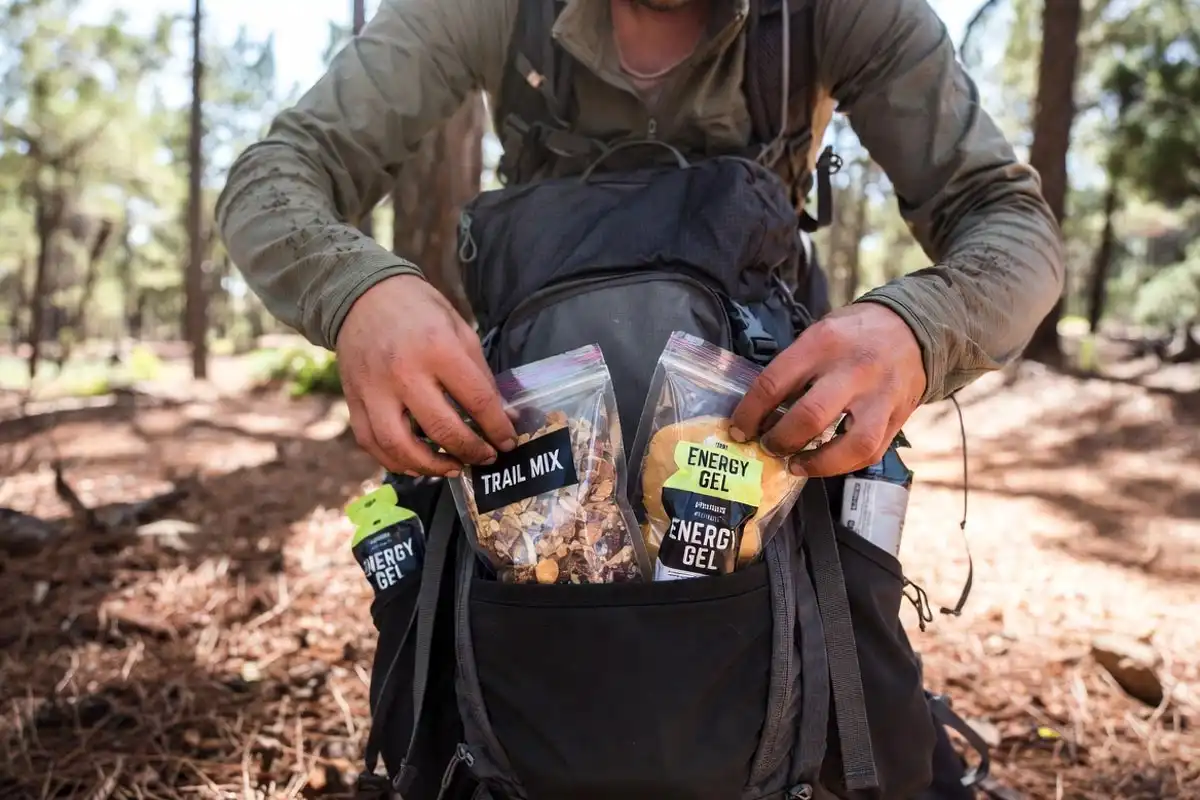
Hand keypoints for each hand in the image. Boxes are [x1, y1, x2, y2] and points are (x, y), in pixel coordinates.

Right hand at [337, 274, 516, 475]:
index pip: (476, 399)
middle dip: (472, 451)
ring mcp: (373, 390)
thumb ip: (480, 373)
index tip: (509, 441)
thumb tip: (504, 415)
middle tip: (487, 457)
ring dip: (432, 467)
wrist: (362, 295)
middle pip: (442, 428)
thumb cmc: (418, 310)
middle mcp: (403, 372)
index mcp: (437, 348)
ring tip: (455, 468)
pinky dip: (396, 462)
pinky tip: (418, 464)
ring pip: (401, 447)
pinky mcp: (353, 400)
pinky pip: (372, 444)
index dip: (498, 427)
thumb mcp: (458, 329)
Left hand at [729, 303, 925, 477]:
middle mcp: (854, 370)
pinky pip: (870, 453)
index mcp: (823, 344)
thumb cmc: (854, 334)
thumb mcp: (818, 334)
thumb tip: (759, 411)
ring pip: (851, 444)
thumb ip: (793, 368)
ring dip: (817, 463)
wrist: (912, 330)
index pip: (774, 383)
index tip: (739, 430)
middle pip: (810, 416)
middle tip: (767, 446)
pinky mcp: (897, 418)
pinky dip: (842, 465)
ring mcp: (880, 397)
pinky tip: (823, 463)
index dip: (750, 413)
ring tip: (795, 464)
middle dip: (780, 440)